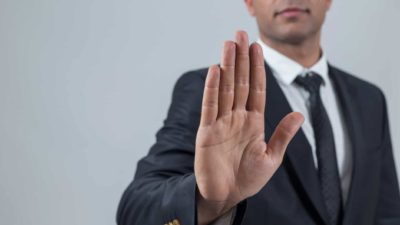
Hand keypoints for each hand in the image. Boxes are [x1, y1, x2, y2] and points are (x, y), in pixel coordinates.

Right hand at [194, 31, 303, 223]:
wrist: (227, 196)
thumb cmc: (247, 179)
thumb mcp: (271, 157)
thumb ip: (282, 135)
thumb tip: (299, 115)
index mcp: (253, 122)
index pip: (256, 89)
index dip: (257, 68)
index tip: (257, 47)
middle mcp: (236, 118)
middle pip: (240, 83)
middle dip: (241, 59)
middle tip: (239, 34)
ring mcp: (221, 123)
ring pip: (225, 89)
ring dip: (228, 67)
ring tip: (229, 45)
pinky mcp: (206, 132)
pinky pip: (210, 107)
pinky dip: (212, 89)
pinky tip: (216, 71)